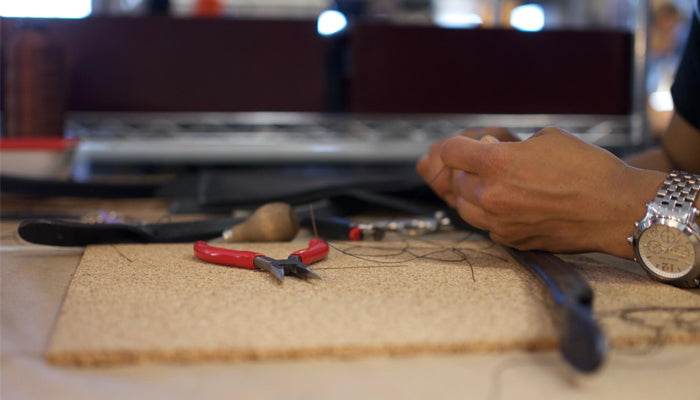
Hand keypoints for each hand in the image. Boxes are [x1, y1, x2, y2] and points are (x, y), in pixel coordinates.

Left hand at [421, 126, 666, 258]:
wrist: (616, 208)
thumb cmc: (587, 168)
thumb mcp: (546, 138)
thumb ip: (508, 145)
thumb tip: (488, 147)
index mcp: (496, 164)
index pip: (450, 152)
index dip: (457, 145)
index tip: (466, 145)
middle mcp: (491, 195)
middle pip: (456, 181)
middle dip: (468, 171)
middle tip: (488, 165)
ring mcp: (499, 222)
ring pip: (465, 208)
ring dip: (474, 195)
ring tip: (498, 186)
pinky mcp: (511, 241)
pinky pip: (486, 226)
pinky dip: (491, 215)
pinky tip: (512, 206)